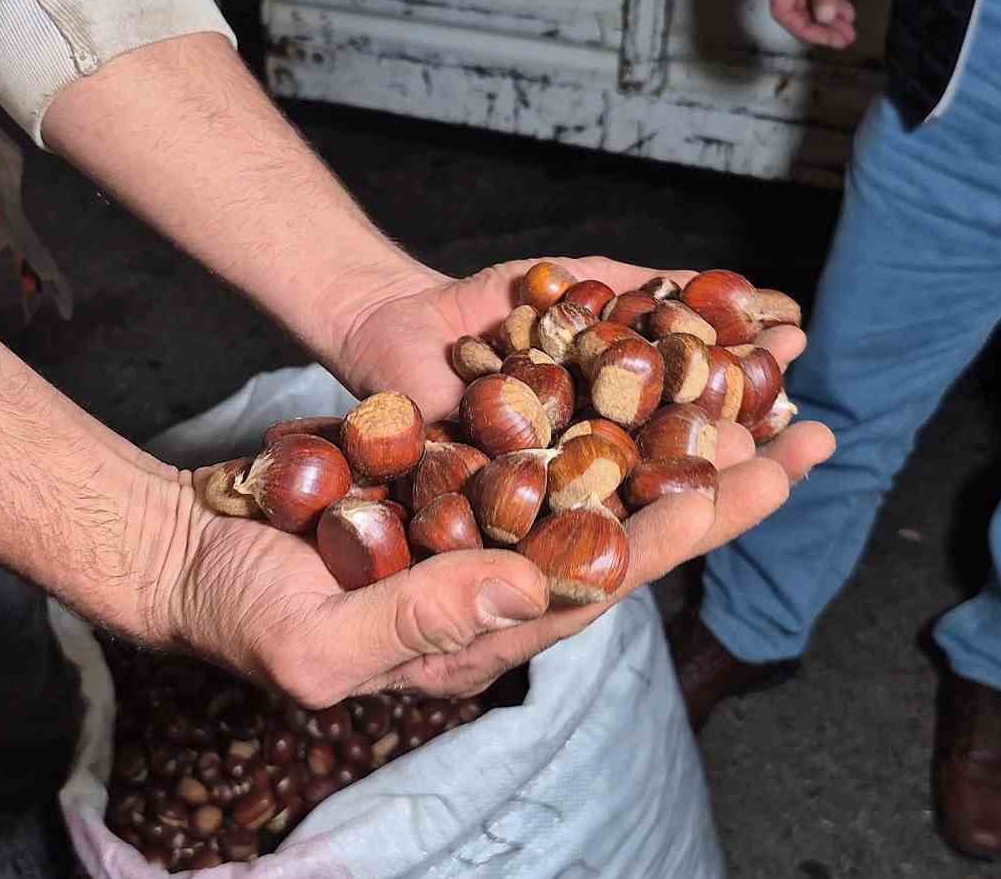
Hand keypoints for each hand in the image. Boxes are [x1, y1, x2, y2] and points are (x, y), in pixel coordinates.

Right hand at [160, 257, 832, 704]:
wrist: (190, 558)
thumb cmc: (242, 614)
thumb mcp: (316, 640)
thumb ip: (424, 621)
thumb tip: (529, 583)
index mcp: (488, 630)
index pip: (604, 579)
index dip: (677, 530)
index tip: (745, 482)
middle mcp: (506, 579)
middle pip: (636, 526)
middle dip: (727, 481)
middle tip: (810, 432)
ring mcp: (488, 525)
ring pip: (607, 475)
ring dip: (686, 429)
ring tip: (764, 382)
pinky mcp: (464, 476)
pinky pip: (554, 437)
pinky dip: (612, 396)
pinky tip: (661, 360)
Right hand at [769, 0, 857, 48]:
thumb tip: (826, 16)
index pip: (783, 12)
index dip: (806, 31)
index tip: (829, 40)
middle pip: (796, 10)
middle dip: (822, 28)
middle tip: (843, 39)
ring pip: (808, 2)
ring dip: (830, 18)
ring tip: (848, 29)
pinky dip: (831, 2)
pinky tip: (844, 10)